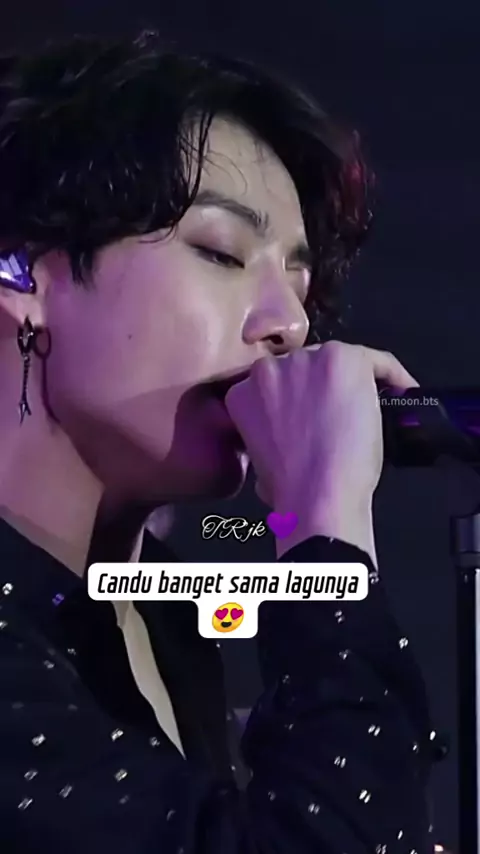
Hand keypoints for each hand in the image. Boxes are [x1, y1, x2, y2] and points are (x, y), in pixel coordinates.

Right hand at [224, 342, 417, 558]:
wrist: (318, 495)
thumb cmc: (292, 489)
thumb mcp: (260, 458)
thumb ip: (270, 431)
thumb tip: (290, 435)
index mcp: (244, 391)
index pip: (278, 382)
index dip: (301, 399)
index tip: (316, 414)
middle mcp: (271, 367)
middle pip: (307, 368)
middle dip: (324, 389)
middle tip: (343, 415)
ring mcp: (306, 360)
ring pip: (339, 363)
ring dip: (353, 383)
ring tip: (370, 411)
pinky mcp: (343, 359)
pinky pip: (376, 360)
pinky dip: (393, 376)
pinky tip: (403, 393)